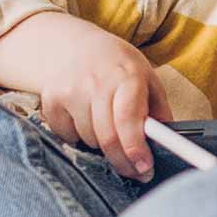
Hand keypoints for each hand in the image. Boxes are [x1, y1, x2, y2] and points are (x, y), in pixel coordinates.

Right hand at [0, 12, 174, 177]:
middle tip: (134, 170)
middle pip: (107, 138)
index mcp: (126, 75)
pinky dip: (78, 137)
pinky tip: (84, 119)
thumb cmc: (116, 65)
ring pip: (89, 140)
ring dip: (102, 145)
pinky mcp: (50, 100)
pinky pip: (67, 136)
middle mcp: (96, 82)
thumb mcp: (146, 77)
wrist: (72, 45)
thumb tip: (165, 142)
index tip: (144, 169)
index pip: (128, 120)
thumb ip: (158, 109)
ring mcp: (70, 90)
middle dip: (123, 162)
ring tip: (107, 126)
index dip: (135, 149)